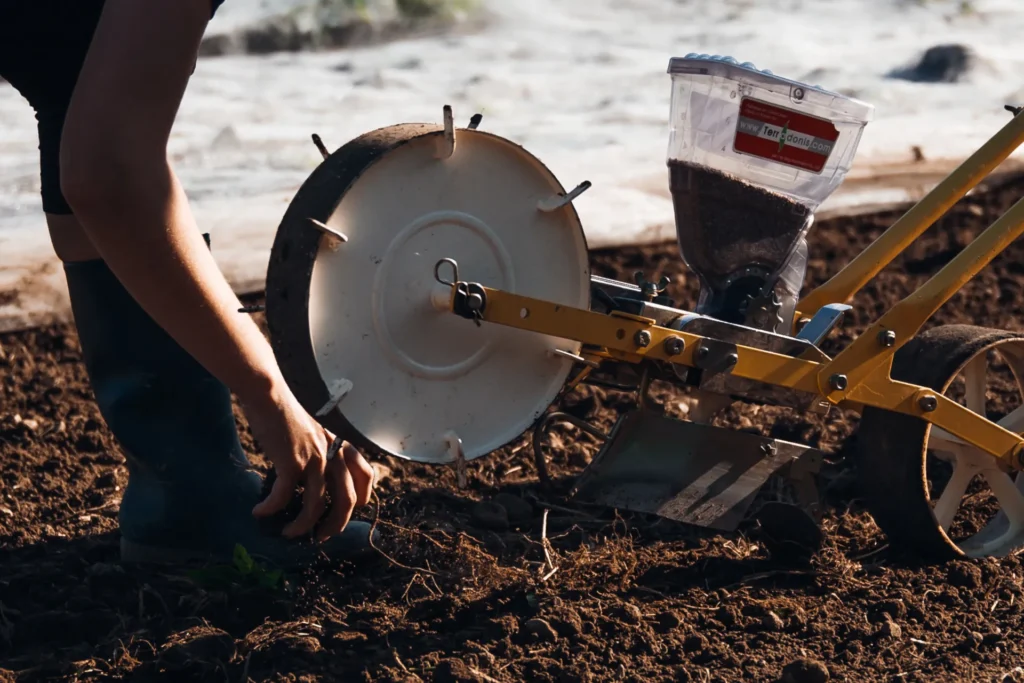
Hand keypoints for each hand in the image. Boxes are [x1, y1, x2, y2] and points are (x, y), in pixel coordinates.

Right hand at [243, 379, 374, 542]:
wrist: (269, 395)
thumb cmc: (287, 415)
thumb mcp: (316, 434)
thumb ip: (323, 453)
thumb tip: (315, 480)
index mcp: (341, 447)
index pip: (366, 477)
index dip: (360, 499)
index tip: (345, 512)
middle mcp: (333, 454)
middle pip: (347, 501)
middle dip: (335, 525)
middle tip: (320, 537)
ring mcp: (314, 459)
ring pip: (316, 505)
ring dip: (302, 526)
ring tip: (287, 533)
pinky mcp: (291, 461)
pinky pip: (283, 495)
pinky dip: (271, 508)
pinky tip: (260, 512)